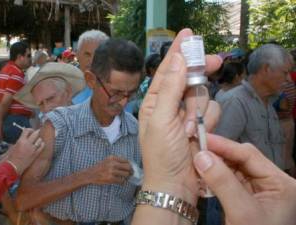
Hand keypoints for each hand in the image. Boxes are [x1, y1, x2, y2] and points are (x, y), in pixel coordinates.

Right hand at [7, 129, 44, 175]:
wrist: (13, 167)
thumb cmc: (10, 158)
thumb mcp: (12, 147)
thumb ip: (19, 142)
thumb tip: (23, 139)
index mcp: (21, 140)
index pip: (27, 130)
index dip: (29, 129)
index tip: (30, 130)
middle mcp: (28, 143)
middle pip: (35, 133)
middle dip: (36, 132)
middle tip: (36, 132)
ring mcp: (33, 149)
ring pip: (40, 139)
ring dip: (39, 139)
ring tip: (37, 139)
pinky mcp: (35, 154)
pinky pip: (42, 147)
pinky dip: (41, 144)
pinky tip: (40, 145)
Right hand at [86, 156, 132, 184]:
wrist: (90, 174)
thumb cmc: (99, 167)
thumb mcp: (107, 160)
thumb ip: (116, 160)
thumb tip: (128, 164)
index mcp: (112, 158)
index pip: (126, 160)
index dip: (129, 165)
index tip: (130, 168)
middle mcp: (112, 163)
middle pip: (128, 167)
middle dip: (130, 171)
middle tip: (130, 174)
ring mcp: (112, 171)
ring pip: (126, 174)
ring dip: (126, 177)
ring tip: (123, 178)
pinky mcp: (111, 178)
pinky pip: (121, 181)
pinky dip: (122, 182)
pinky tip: (119, 182)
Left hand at [138, 28, 221, 202]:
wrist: (175, 184)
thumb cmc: (161, 154)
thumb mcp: (161, 119)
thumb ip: (170, 89)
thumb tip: (176, 59)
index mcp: (154, 101)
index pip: (166, 70)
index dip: (177, 52)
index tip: (188, 34)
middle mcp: (169, 105)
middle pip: (187, 78)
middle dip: (198, 73)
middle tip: (215, 60)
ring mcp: (186, 115)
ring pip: (203, 95)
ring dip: (198, 111)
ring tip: (188, 129)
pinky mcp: (201, 125)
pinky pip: (212, 112)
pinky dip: (207, 122)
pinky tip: (198, 135)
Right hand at [193, 134, 295, 224]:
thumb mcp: (241, 211)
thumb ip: (222, 182)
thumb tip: (201, 155)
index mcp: (281, 183)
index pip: (250, 155)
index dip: (225, 146)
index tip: (202, 139)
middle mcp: (272, 183)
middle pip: (242, 159)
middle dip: (219, 154)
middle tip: (197, 149)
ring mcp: (259, 191)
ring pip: (234, 168)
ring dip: (216, 165)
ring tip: (197, 160)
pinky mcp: (247, 198)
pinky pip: (230, 180)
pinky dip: (216, 176)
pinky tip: (203, 174)